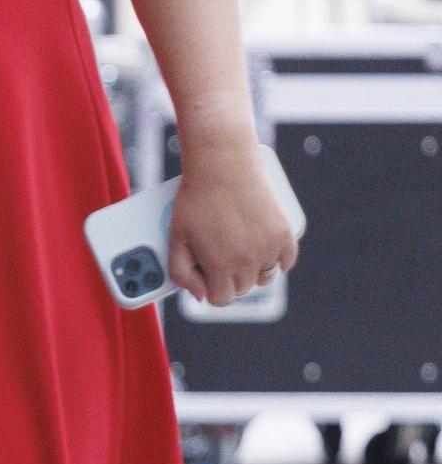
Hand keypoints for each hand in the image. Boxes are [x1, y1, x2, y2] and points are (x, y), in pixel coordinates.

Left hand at [168, 140, 297, 305]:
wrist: (222, 165)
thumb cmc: (195, 200)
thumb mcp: (176, 238)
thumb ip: (181, 272)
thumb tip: (200, 296)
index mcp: (220, 267)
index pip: (221, 298)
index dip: (211, 289)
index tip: (207, 275)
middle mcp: (248, 262)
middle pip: (242, 288)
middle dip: (229, 279)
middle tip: (221, 258)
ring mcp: (269, 248)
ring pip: (265, 277)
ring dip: (253, 271)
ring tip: (241, 253)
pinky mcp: (283, 233)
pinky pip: (286, 261)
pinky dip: (278, 260)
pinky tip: (265, 251)